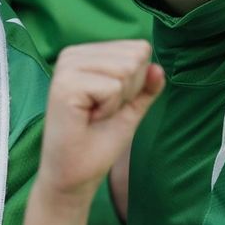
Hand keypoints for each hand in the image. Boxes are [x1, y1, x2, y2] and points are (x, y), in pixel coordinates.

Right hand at [36, 41, 164, 203]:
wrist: (76, 175)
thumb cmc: (99, 141)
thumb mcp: (130, 108)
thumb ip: (146, 86)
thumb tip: (158, 67)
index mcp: (86, 54)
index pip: (138, 48)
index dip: (136, 83)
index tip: (111, 104)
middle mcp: (73, 54)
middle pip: (134, 57)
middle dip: (128, 91)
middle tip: (103, 112)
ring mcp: (66, 67)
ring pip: (125, 70)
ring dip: (118, 101)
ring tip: (95, 115)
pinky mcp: (65, 84)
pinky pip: (113, 87)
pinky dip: (109, 109)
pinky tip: (89, 118)